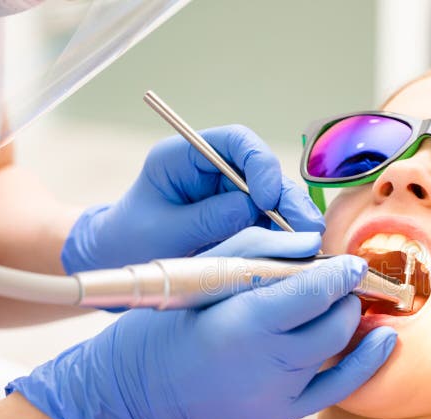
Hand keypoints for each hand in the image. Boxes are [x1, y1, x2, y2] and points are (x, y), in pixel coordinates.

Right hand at [9, 229, 395, 418]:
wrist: (142, 388)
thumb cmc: (171, 323)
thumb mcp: (207, 272)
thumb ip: (263, 250)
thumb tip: (315, 241)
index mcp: (245, 321)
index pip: (315, 292)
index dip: (342, 273)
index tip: (353, 261)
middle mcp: (268, 361)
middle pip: (334, 321)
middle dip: (346, 295)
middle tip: (343, 279)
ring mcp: (279, 392)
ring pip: (338, 347)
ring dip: (348, 319)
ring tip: (345, 302)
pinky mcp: (283, 413)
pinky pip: (340, 389)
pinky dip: (367, 362)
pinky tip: (384, 340)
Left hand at [61, 125, 323, 272]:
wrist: (119, 264)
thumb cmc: (129, 241)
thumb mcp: (161, 232)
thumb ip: (205, 218)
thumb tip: (251, 208)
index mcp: (185, 157)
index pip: (234, 142)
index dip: (258, 163)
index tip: (265, 197)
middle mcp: (214, 172)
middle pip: (263, 171)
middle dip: (287, 198)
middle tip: (307, 227)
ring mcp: (230, 196)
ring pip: (274, 199)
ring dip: (294, 220)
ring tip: (312, 245)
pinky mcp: (240, 221)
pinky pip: (270, 224)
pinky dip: (286, 238)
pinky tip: (301, 254)